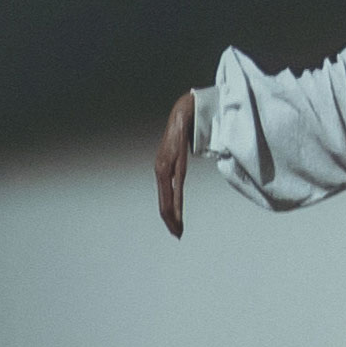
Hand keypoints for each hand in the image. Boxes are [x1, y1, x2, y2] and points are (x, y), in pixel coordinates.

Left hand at [153, 90, 196, 237]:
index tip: (175, 229)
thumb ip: (180, 166)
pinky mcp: (175, 160)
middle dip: (170, 221)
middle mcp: (161, 169)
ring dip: (173, 216)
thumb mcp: (180, 154)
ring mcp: (166, 164)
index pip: (164, 199)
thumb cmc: (184, 132)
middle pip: (164, 203)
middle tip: (177, 235)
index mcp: (162, 169)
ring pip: (167, 197)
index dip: (169, 216)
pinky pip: (176, 185)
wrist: (185, 111)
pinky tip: (177, 213)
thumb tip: (182, 177)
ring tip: (178, 230)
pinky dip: (177, 201)